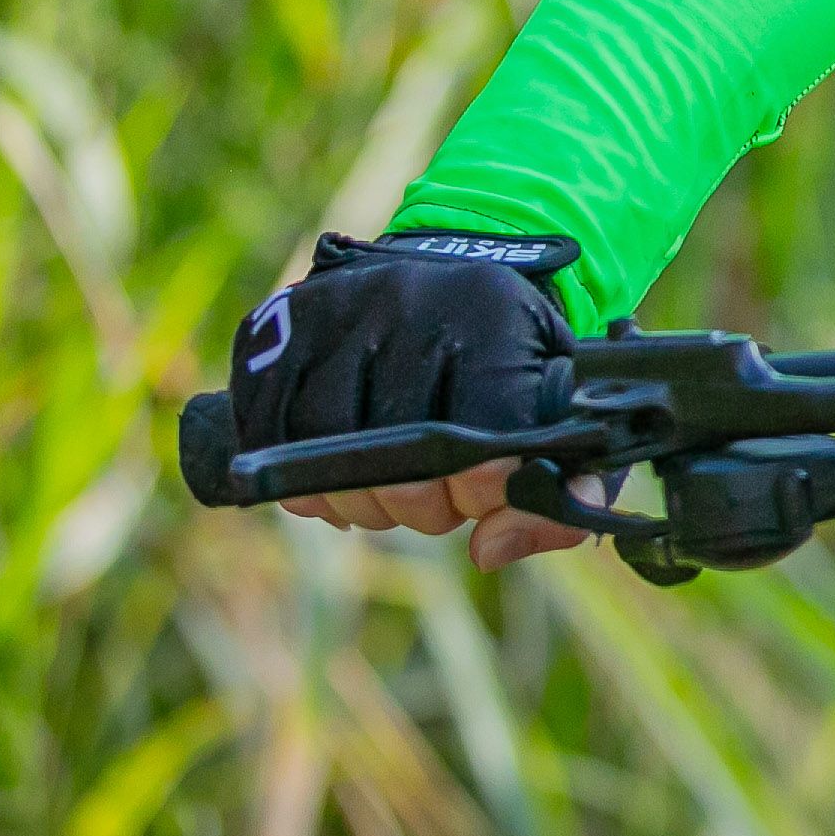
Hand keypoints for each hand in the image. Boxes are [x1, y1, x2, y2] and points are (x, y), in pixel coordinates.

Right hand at [231, 228, 596, 571]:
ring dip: (362, 500)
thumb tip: (490, 550)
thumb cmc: (510, 365)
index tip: (485, 495)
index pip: (485, 429)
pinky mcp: (277, 328)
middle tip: (442, 498)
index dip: (486, 489)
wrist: (448, 285)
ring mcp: (335, 310)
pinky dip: (304, 479)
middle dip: (426, 505)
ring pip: (327, 452)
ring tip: (394, 491)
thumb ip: (562, 493)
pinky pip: (270, 436)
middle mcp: (408, 297)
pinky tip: (340, 478)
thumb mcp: (564, 412)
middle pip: (402, 455)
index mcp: (494, 311)